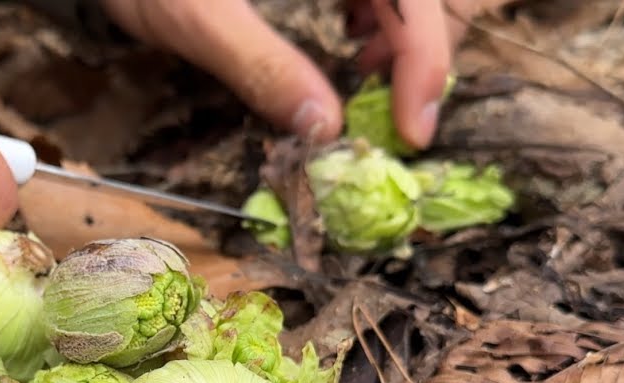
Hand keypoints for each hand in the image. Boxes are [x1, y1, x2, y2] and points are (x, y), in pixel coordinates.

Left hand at [99, 0, 477, 147]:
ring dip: (401, 34)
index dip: (427, 61)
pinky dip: (373, 13)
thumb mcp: (196, 16)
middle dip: (421, 50)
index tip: (414, 129)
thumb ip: (260, 67)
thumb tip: (324, 128)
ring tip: (368, 78)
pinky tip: (350, 39)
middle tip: (395, 112)